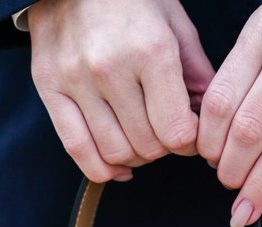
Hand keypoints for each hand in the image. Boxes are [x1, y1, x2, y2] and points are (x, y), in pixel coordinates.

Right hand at [28, 0, 216, 182]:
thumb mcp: (175, 23)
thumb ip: (197, 73)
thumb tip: (212, 118)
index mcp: (151, 51)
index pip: (177, 131)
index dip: (191, 142)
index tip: (191, 134)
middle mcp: (111, 69)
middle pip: (148, 145)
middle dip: (165, 148)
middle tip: (167, 133)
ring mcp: (76, 80)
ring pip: (115, 152)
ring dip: (136, 157)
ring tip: (143, 140)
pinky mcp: (49, 88)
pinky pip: (76, 148)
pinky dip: (101, 169)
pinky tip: (118, 167)